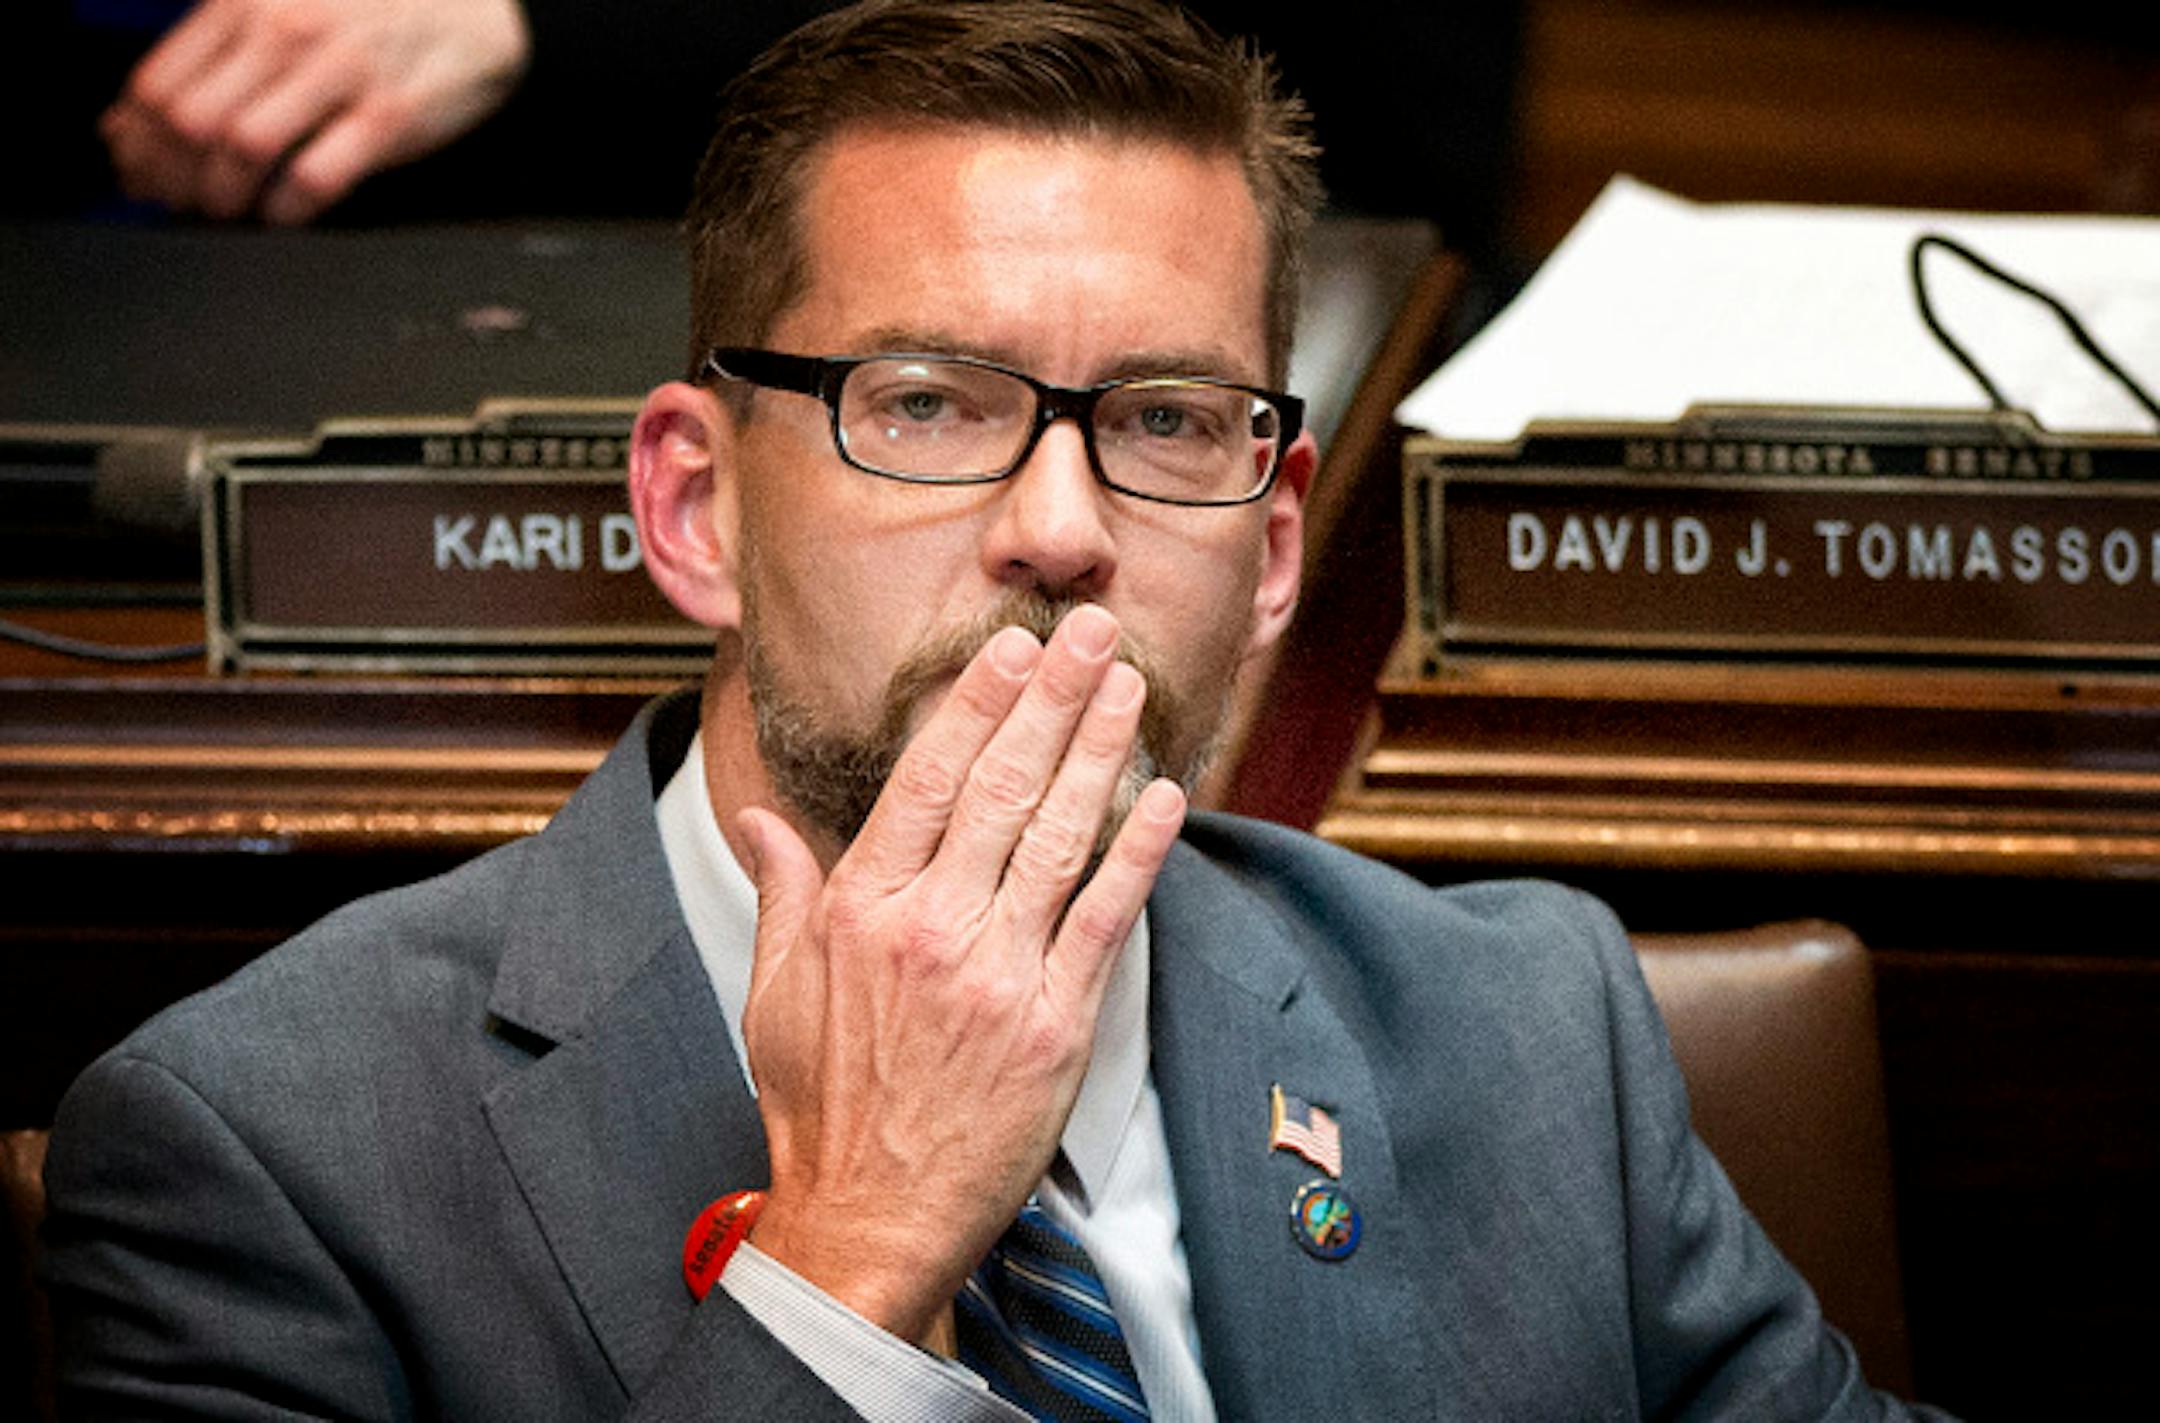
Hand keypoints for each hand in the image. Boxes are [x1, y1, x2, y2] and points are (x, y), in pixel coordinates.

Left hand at [99, 0, 530, 223]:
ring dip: (226, 196)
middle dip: (178, 179)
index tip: (146, 175)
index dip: (142, 146)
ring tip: (232, 210)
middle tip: (187, 202)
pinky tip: (283, 214)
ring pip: (244, 147)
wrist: (473, 10)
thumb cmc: (371, 16)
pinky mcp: (389, 115)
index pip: (159, 84)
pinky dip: (287, 209)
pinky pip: (316, 175)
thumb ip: (212, 56)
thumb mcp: (280, 10)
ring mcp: (338, 71)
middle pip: (192, 121)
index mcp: (245, 2)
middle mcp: (285, 29)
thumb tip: (128, 124)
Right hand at [736, 605, 1186, 1345]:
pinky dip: (1140, 852)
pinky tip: (1168, 797)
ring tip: (1131, 686)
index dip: (978, 703)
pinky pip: (1107, 917)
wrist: (867, 1218)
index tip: (1013, 649)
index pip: (929, 777)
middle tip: (1093, 632)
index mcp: (861, 908)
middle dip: (1054, 698)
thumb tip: (757, 818)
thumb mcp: (772, 990)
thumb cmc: (819, 1106)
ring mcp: (999, 973)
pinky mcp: (1056, 1024)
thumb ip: (781, 891)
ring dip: (1101, 751)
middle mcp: (931, 927)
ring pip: (1060, 836)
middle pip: (1003, 786)